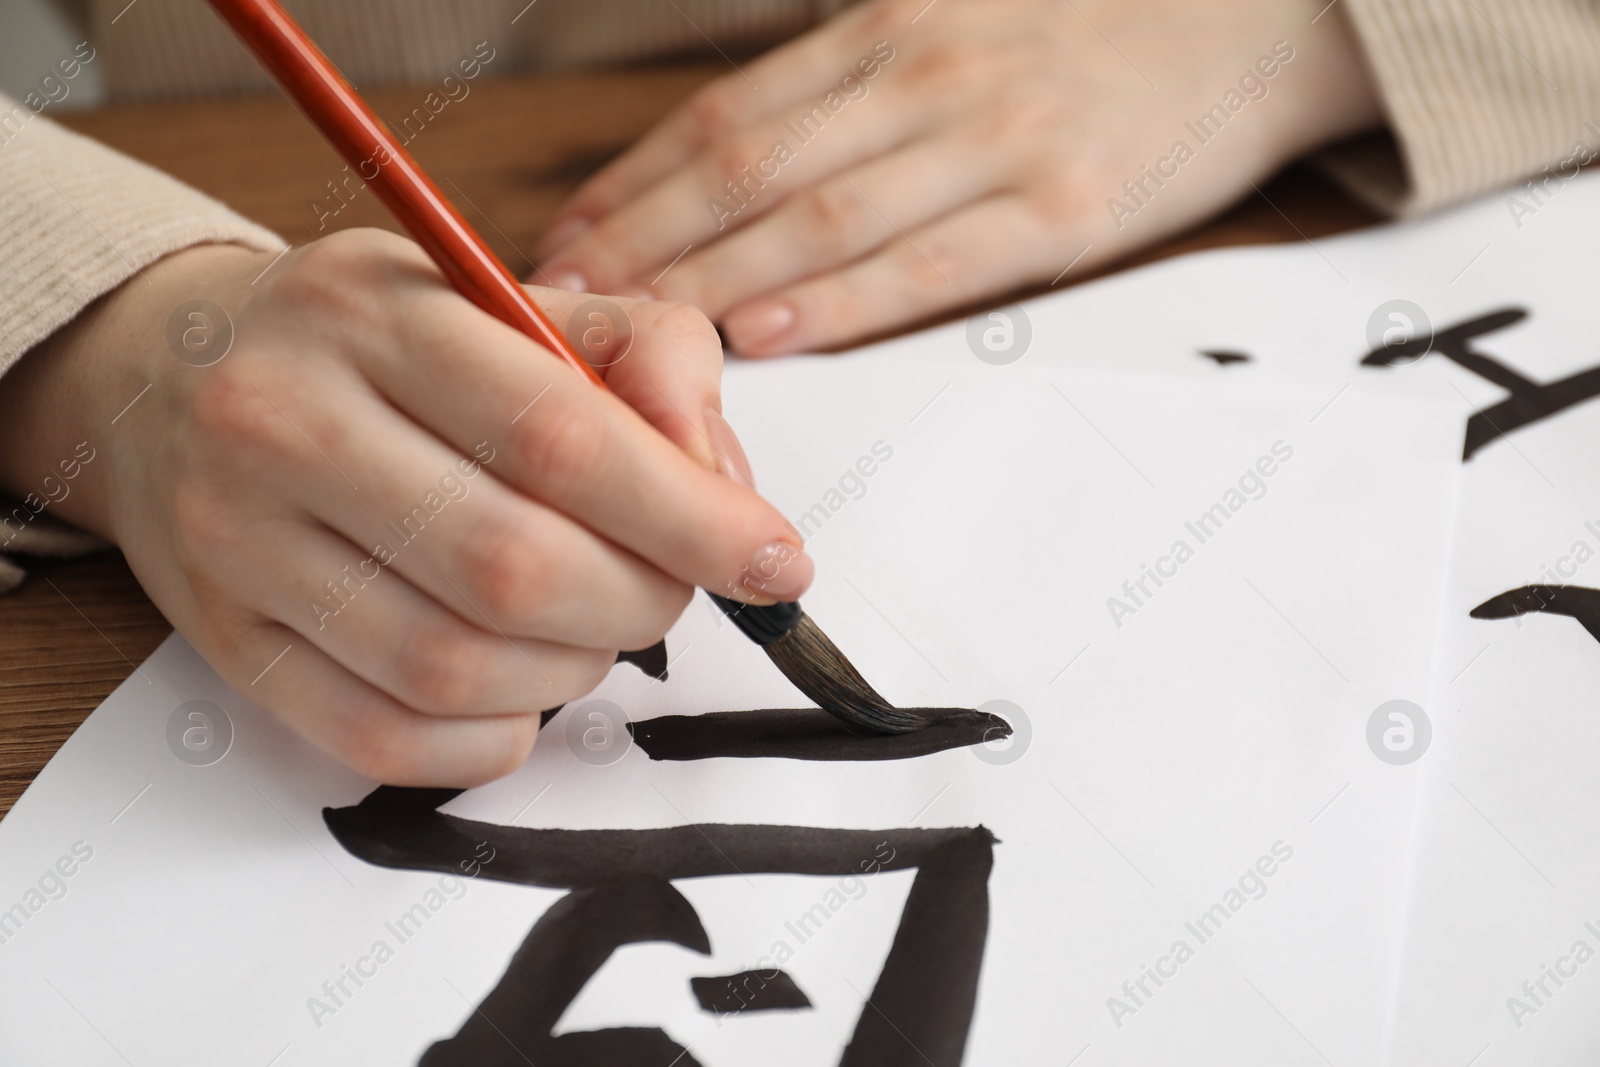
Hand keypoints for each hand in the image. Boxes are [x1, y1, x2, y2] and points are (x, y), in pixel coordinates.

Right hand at [0, 229, 810, 784]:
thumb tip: (719, 481)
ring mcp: (238, 544)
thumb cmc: (379, 346)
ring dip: (574, 669)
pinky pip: (386, 741)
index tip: (778, 562)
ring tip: (591, 625)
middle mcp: (283, 424)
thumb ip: (645, 358)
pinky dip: (493, 736)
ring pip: (455, 666)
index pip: (560, 436)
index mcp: (375, 318)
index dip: (692, 516)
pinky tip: (520, 684)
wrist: (172, 379)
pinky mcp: (228, 643)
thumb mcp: (507, 299)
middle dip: (641, 601)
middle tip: (671, 589)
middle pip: (515, 567)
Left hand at [535, 0, 1380, 355]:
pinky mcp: (1059, 213)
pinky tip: (771, 338)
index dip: (631, 185)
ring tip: (631, 336)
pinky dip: (841, 304)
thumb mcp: (949, 18)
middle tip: (560, 308)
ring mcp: (990, 142)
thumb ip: (844, 84)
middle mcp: (921, 76)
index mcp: (882, 28)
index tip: (562, 243)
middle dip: (640, 245)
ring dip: (712, 284)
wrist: (1254, 22)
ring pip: (817, 220)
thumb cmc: (1084, 32)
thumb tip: (730, 165)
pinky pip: (927, 266)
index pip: (724, 116)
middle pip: (746, 171)